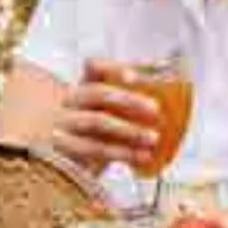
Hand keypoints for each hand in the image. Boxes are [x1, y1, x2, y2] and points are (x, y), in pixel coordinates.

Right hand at [47, 63, 162, 175]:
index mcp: (83, 87)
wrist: (57, 160)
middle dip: (128, 100)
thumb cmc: (92, 131)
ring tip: (153, 138)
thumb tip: (169, 80)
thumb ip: (130, 99)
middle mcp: (71, 103)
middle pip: (97, 93)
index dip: (114, 69)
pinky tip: (142, 157)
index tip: (135, 76)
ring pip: (95, 122)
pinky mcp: (65, 150)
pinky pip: (94, 149)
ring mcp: (64, 125)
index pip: (94, 68)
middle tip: (156, 109)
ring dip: (128, 130)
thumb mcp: (105, 113)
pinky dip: (122, 153)